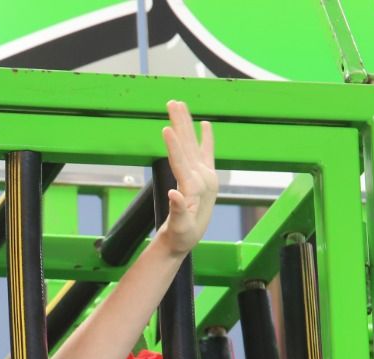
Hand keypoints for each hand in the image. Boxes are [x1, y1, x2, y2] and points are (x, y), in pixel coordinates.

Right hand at [156, 102, 217, 256]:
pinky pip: (206, 153)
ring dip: (186, 124)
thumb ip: (179, 210)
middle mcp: (203, 178)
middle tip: (172, 103)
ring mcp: (206, 176)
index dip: (174, 145)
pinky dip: (206, 138)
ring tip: (178, 105)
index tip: (167, 128)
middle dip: (181, 123)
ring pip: (194, 144)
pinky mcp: (206, 178)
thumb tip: (174, 194)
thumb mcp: (180, 228)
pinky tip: (205, 124)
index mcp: (196, 188)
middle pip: (189, 146)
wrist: (187, 241)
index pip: (182, 162)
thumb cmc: (181, 237)